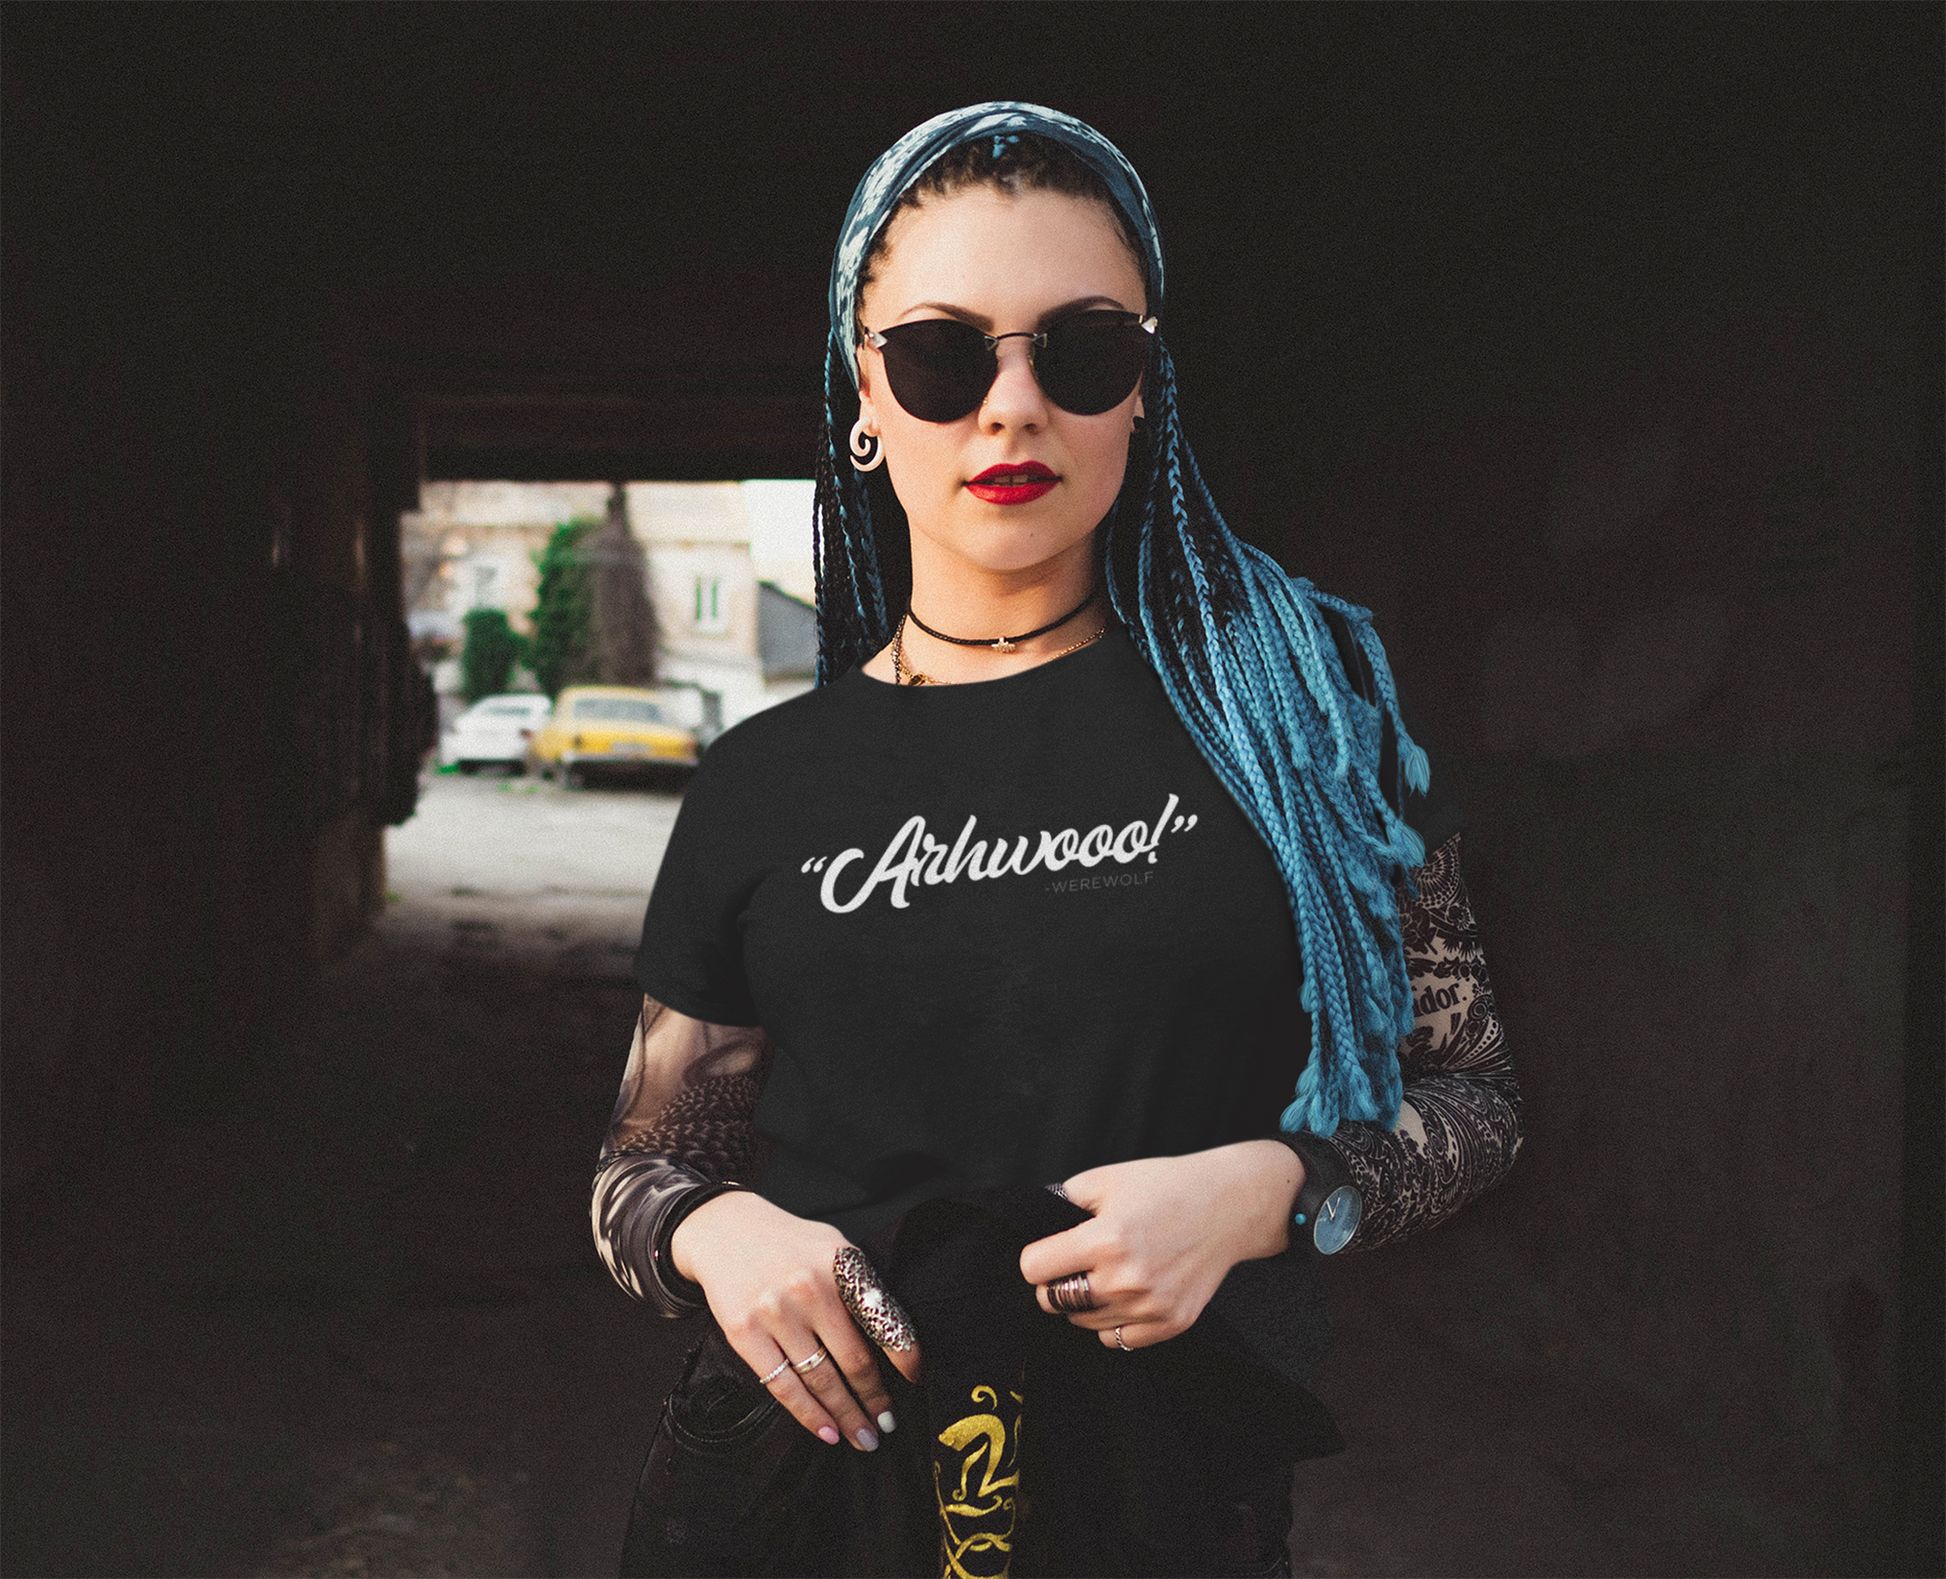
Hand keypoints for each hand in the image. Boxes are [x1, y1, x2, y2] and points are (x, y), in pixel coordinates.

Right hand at [671, 1190, 922, 1449]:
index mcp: (841, 1263)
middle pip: (854, 1361)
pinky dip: (809, 1415)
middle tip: (888, 1426)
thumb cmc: (790, 1245)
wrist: (724, 1229)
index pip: (884, 1319)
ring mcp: (775, 1311)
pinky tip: (828, 1432)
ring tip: (863, 1438)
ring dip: (846, 1416)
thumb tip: (897, 1342)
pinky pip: (783, 1386)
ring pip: (820, 1380)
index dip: (905, 1357)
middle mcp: (810, 1287)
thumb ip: (861, 1287)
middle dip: (875, 1401)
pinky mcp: (744, 1333)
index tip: (918, 1382)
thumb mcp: (834, 1247)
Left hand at [1017, 1141, 1302, 1350]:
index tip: (1049, 1249)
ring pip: (1081, 1323)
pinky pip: (1116, 1340)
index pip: (1034, 1269)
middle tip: (1076, 1260)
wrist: (1228, 1206)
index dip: (1035, 1256)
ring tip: (1106, 1271)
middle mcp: (1126, 1280)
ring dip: (1083, 1302)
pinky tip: (1126, 1292)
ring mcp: (1150, 1307)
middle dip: (1054, 1281)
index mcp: (1105, 1240)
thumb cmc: (1164, 1186)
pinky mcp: (1170, 1324)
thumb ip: (1059, 1203)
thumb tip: (1028, 1226)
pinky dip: (1111, 1321)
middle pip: (1052, 1301)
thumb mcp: (1104, 1180)